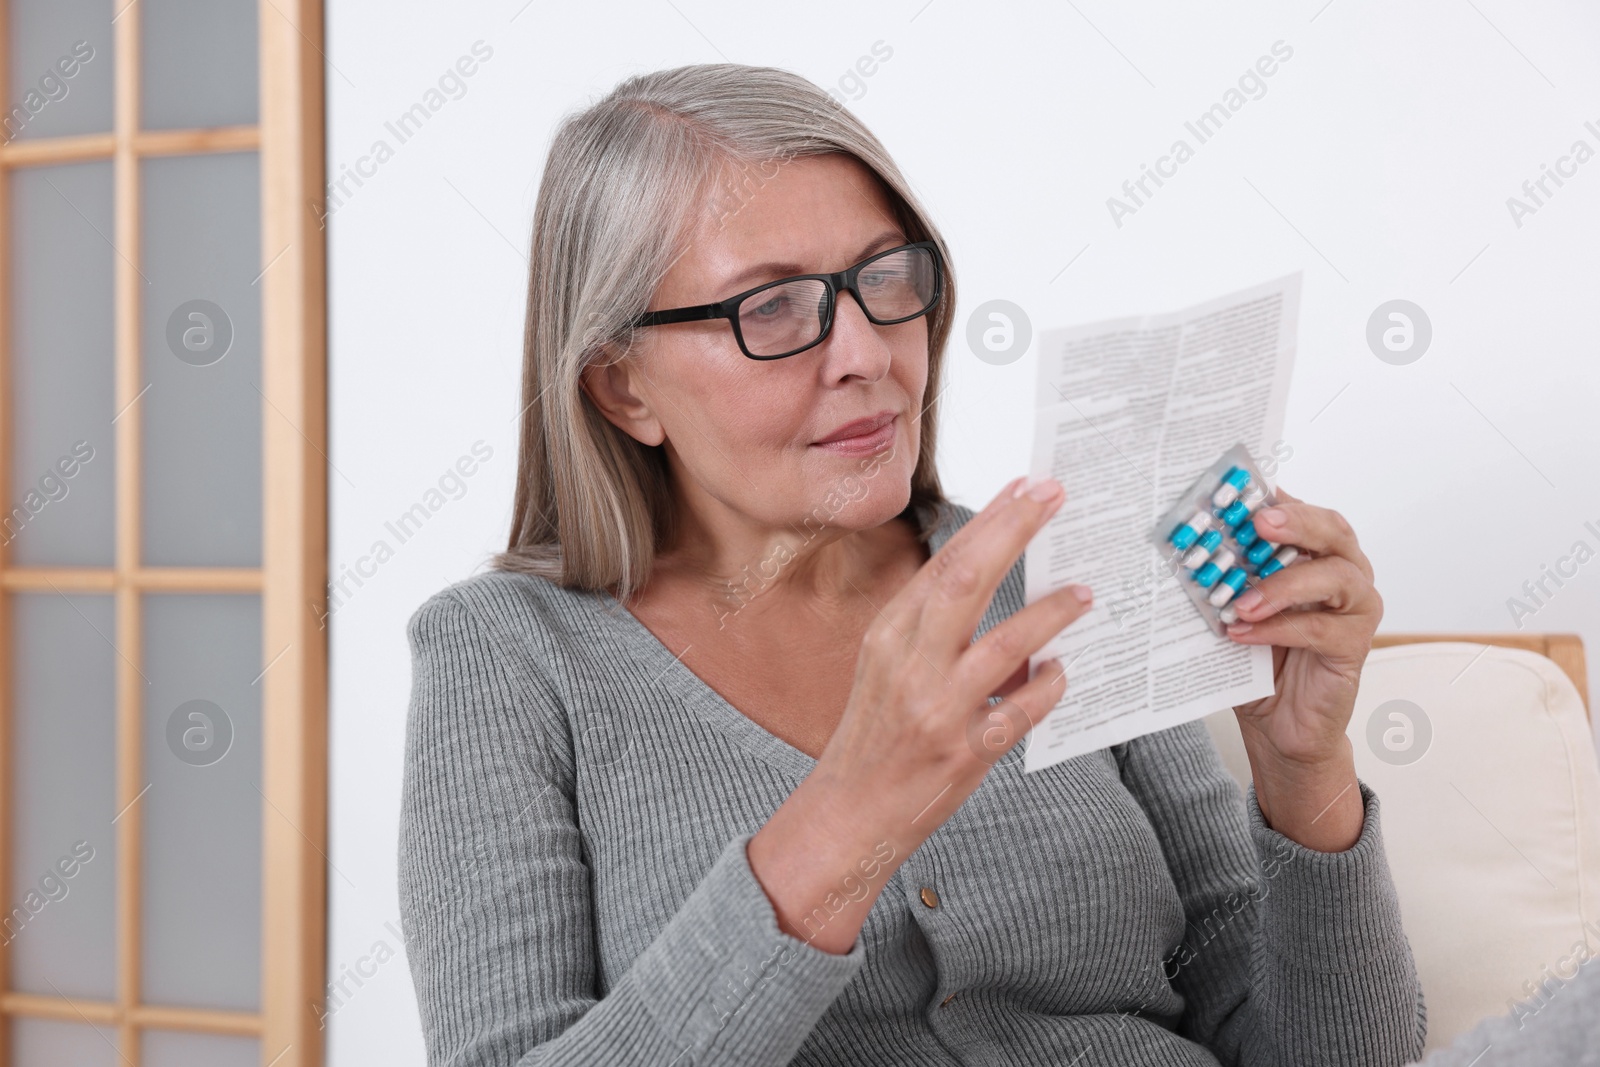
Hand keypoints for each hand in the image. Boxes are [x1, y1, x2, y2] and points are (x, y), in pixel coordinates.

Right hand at [819, 473, 1093, 836]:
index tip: (1024, 487)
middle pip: (965, 580)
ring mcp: (938, 708)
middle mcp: (909, 664)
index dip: (989, 521)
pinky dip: (1048, 685)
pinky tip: (1062, 671)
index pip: (943, 562)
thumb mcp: (886, 664)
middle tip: (1054, 497)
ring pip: (1005, 644)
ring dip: (1051, 613)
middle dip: (1014, 531)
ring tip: (1083, 593)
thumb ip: (931, 623)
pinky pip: (1022, 709)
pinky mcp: (965, 751)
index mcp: (888, 634)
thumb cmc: (876, 732)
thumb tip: (990, 571)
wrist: (851, 811)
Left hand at [1222, 487, 1381, 848]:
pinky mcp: (1355, 646)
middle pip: (1333, 530)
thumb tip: (1188, 540)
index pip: (1301, 510)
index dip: (1275, 496)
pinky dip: (1279, 629)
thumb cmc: (1257, 656)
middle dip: (1297, 521)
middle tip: (1259, 524)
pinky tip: (1243, 633)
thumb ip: (1227, 573)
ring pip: (1335, 577)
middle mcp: (1345, 571)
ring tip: (1241, 602)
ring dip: (1283, 584)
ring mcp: (1356, 608)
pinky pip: (1321, 629)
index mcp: (1314, 552)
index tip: (1240, 490)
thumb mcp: (1234, 605)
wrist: (1278, 722)